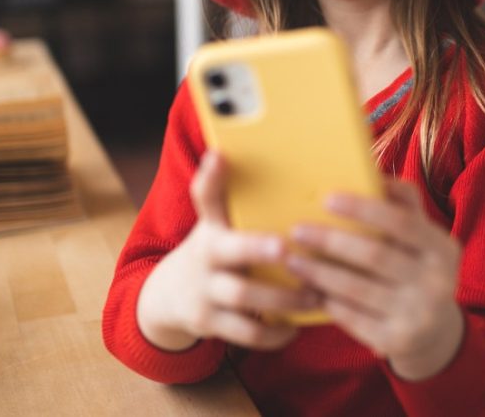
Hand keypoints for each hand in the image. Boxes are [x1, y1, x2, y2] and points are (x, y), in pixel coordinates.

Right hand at [136, 152, 318, 351]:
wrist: (167, 296)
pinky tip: (296, 327)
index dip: (211, 177)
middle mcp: (205, 257)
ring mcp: (205, 292)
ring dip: (283, 298)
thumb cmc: (210, 249)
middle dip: (257, 248)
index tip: (220, 156)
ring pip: (243, 296)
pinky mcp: (210, 324)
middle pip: (230, 251)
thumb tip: (226, 150)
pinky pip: (246, 334)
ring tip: (316, 295)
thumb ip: (222, 192)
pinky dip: (274, 334)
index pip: (204, 196)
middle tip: (288, 248)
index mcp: (211, 226)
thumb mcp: (211, 221)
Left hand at [286, 180, 464, 380]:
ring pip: (356, 288)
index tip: (327, 198)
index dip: (363, 209)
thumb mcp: (423, 238)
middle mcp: (437, 282)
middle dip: (331, 241)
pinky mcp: (396, 341)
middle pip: (374, 255)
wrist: (435, 331)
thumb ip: (403, 205)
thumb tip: (371, 171)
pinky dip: (325, 300)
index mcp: (443, 248)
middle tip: (297, 229)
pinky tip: (305, 288)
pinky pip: (351, 316)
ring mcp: (418, 315)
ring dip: (318, 272)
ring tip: (292, 259)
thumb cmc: (418, 268)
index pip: (401, 222)